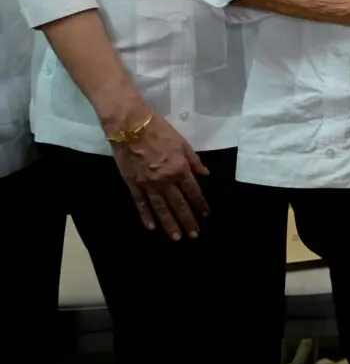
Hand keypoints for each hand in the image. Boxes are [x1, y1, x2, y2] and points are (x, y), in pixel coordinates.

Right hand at [107, 109, 211, 239]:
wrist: (130, 126)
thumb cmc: (159, 130)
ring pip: (161, 208)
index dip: (200, 204)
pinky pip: (140, 203)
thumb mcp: (183, 143)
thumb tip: (205, 175)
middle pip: (178, 204)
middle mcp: (165, 180)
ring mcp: (148, 184)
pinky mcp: (132, 184)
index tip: (206, 214)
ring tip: (176, 237)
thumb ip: (194, 161)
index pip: (193, 191)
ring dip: (169, 224)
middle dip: (187, 220)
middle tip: (193, 235)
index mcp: (180, 169)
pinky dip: (146, 216)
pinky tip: (151, 227)